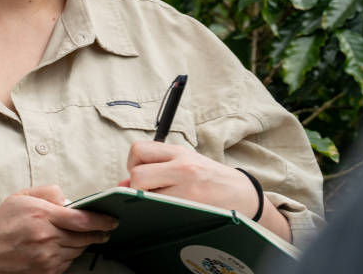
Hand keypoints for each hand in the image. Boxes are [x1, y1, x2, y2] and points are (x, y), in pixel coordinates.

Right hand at [0, 185, 117, 273]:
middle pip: (84, 237)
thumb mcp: (22, 196)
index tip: (112, 219)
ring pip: (78, 250)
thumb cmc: (4, 221)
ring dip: (84, 243)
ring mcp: (46, 258)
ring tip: (82, 235)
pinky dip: (70, 254)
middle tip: (106, 229)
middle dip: (99, 233)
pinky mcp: (46, 272)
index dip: (102, 220)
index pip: (82, 219)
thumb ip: (48, 192)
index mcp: (42, 215)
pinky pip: (68, 262)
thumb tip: (69, 199)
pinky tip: (64, 246)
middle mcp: (46, 238)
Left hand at [118, 142, 259, 218]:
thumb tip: (121, 185)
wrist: (241, 193)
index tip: (142, 173)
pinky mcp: (193, 209)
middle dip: (136, 186)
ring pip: (147, 197)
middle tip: (148, 191)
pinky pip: (162, 212)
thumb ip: (154, 168)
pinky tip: (169, 210)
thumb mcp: (184, 162)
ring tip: (161, 200)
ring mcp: (188, 190)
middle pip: (138, 175)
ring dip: (147, 201)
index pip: (138, 150)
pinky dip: (159, 212)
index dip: (133, 163)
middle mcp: (183, 167)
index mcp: (178, 152)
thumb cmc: (209, 176)